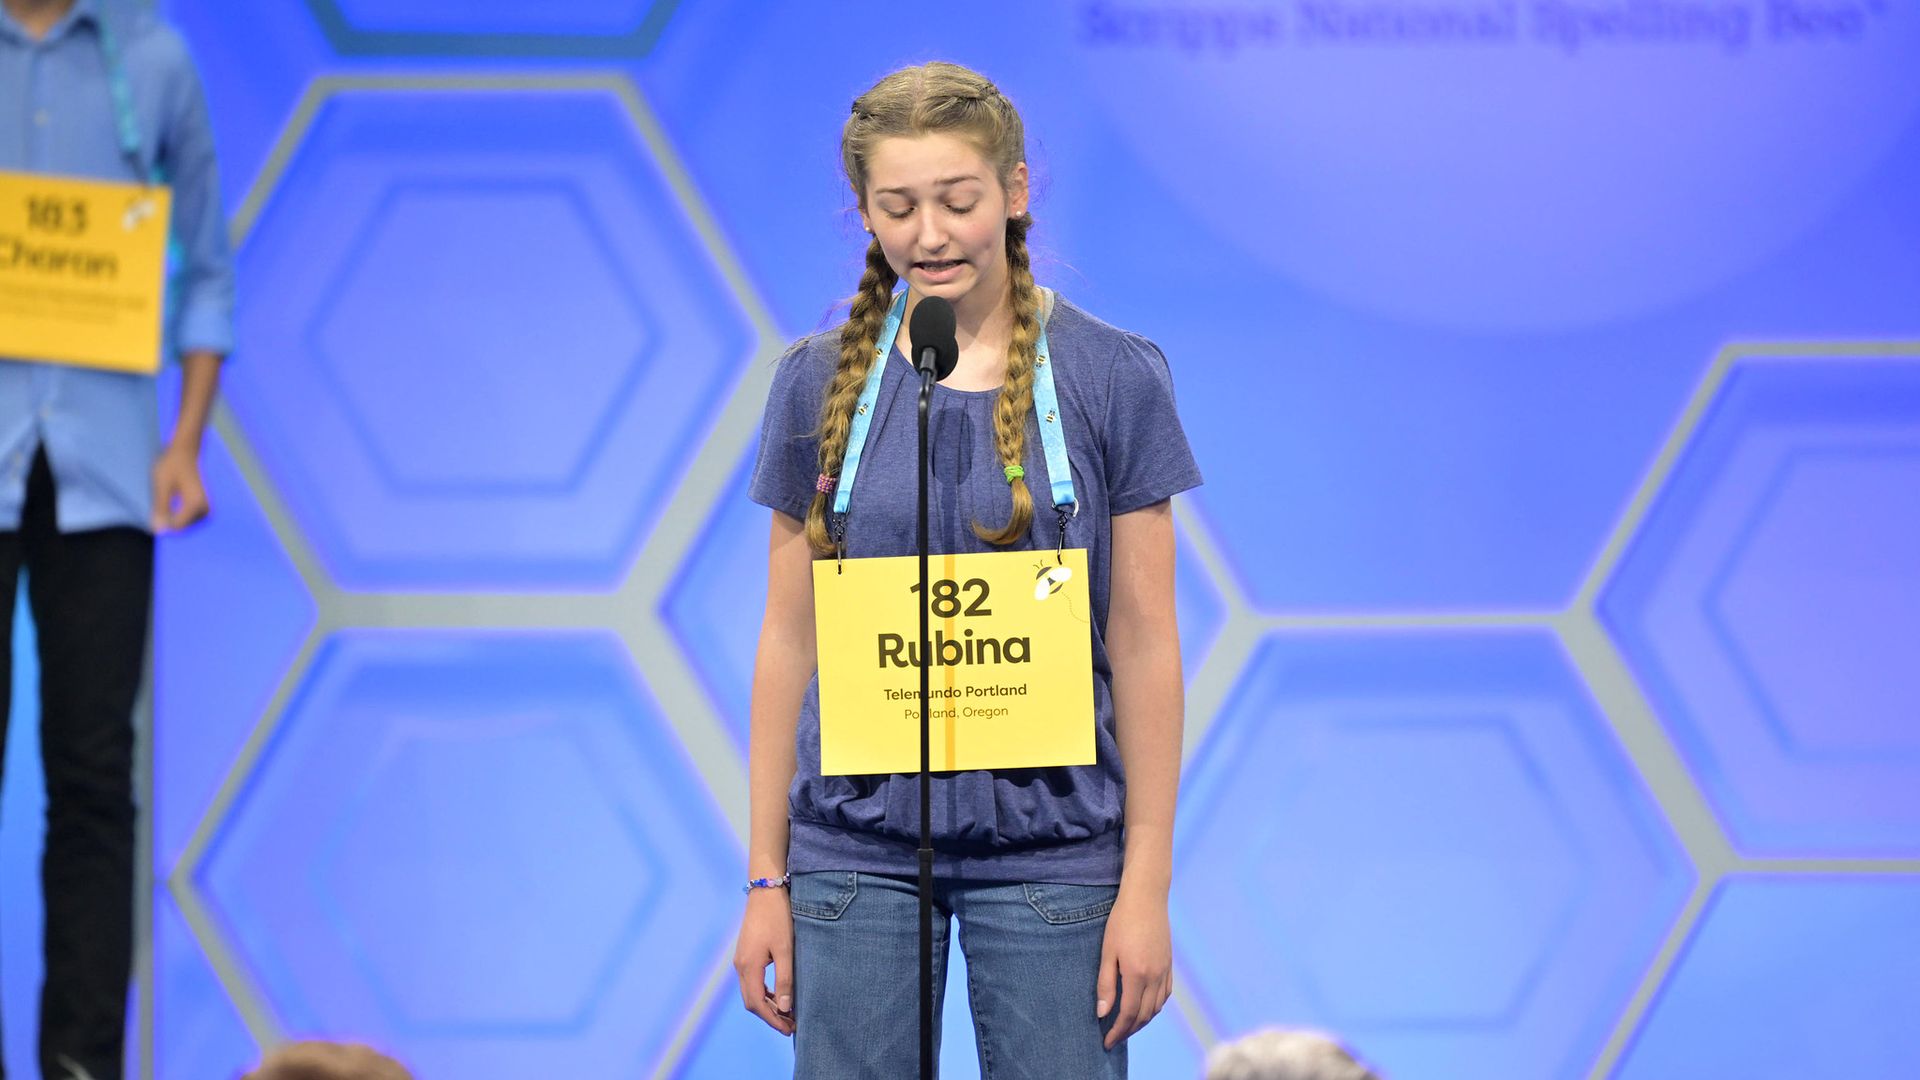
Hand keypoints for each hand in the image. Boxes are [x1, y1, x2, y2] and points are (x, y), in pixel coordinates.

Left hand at [150, 445, 209, 532]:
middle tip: (162, 499)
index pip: (177, 526)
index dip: (162, 522)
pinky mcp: (203, 508)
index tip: (154, 508)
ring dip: (172, 517)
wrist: (184, 453)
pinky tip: (172, 502)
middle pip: (181, 527)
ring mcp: (206, 509)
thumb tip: (158, 530)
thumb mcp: (161, 486)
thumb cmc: (171, 466)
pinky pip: (188, 520)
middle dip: (168, 519)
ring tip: (168, 499)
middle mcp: (205, 509)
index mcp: (196, 504)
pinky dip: (177, 515)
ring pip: (184, 525)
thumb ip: (160, 508)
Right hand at [733, 888, 795, 1035]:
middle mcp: (740, 966)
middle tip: (791, 1027)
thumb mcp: (786, 949)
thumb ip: (785, 979)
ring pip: (751, 992)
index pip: (757, 1004)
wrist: (766, 890)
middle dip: (770, 1016)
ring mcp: (741, 959)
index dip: (773, 1020)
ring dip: (768, 1005)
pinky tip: (780, 994)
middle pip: (751, 1001)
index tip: (790, 1029)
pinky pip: (752, 981)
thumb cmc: (778, 917)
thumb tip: (786, 1008)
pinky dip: (765, 992)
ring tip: (788, 1014)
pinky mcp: (746, 953)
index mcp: (749, 966)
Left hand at [1096, 887, 1172, 1048]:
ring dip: (1142, 1021)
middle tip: (1114, 1038)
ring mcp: (1165, 971)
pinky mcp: (1169, 964)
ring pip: (1156, 1008)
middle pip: (1143, 1015)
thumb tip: (1102, 1013)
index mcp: (1137, 974)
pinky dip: (1154, 1007)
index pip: (1128, 1014)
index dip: (1117, 1032)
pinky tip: (1144, 1007)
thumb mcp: (1107, 952)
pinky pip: (1164, 995)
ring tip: (1127, 1026)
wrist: (1147, 897)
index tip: (1106, 1042)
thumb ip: (1105, 984)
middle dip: (1128, 1031)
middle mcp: (1155, 976)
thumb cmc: (1121, 921)